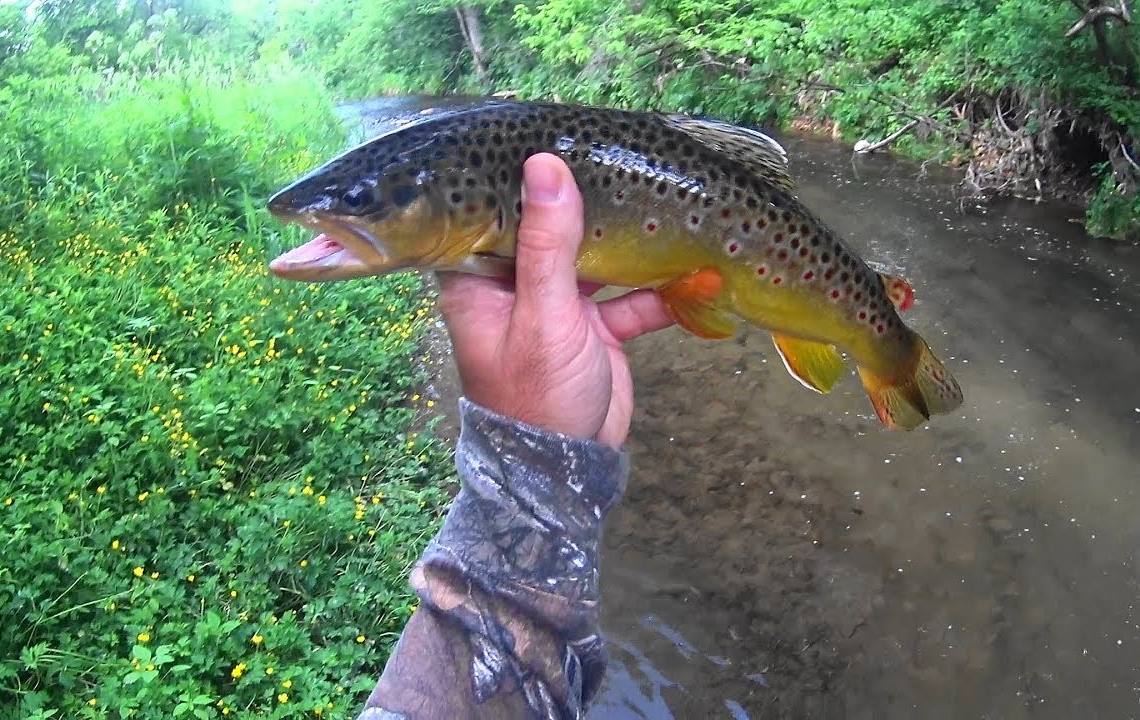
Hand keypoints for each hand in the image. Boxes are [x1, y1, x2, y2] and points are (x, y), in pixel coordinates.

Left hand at [437, 154, 675, 448]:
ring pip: (596, 260)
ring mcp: (557, 307)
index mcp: (479, 278)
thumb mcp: (543, 315)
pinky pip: (631, 300)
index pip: (491, 210)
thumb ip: (548, 242)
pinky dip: (662, 291)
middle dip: (590, 202)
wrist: (564, 472)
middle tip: (628, 160)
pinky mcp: (595, 330)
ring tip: (673, 208)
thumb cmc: (535, 396)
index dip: (519, 175)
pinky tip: (702, 274)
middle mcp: (514, 285)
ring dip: (634, 244)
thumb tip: (546, 165)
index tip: (556, 134)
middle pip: (550, 228)